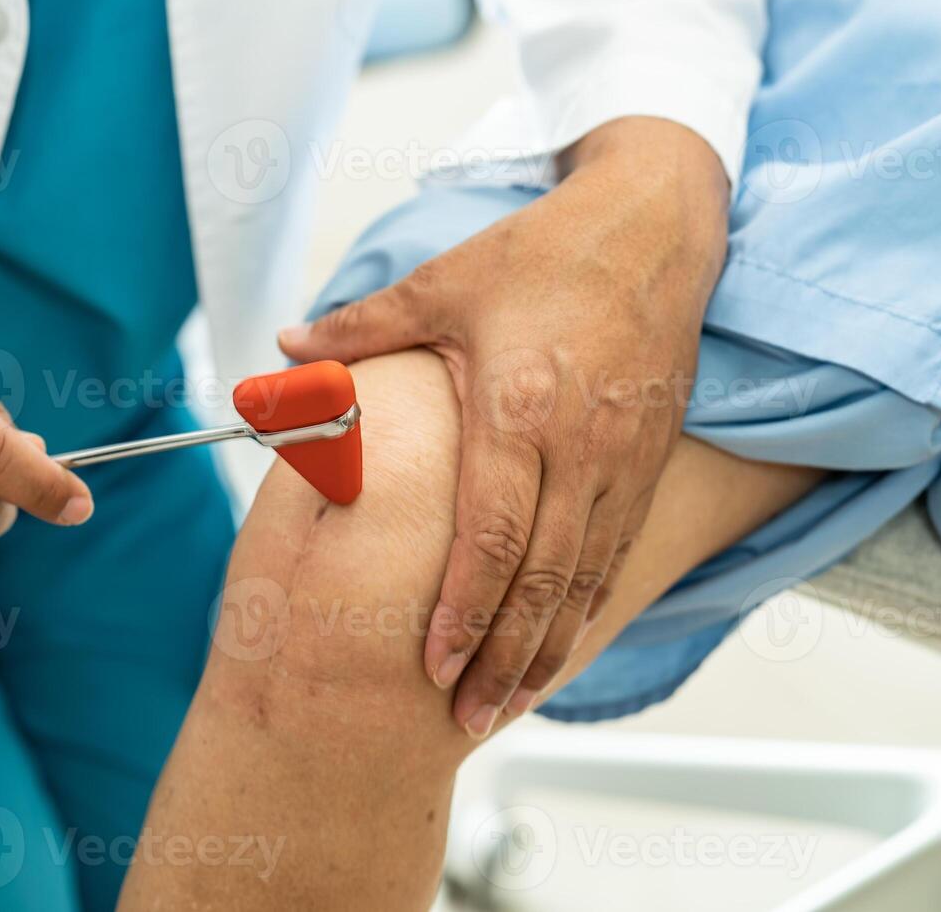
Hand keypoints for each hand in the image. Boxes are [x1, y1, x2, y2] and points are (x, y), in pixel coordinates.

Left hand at [280, 117, 729, 736]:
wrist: (657, 226)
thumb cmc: (551, 252)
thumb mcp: (444, 284)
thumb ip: (359, 330)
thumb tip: (283, 353)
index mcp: (519, 407)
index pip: (491, 535)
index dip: (462, 608)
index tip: (435, 662)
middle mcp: (578, 447)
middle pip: (542, 579)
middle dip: (504, 656)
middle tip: (470, 715)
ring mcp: (621, 460)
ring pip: (586, 579)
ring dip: (548, 648)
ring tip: (511, 702)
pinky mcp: (647, 462)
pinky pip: (617, 553)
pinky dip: (588, 608)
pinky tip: (563, 642)